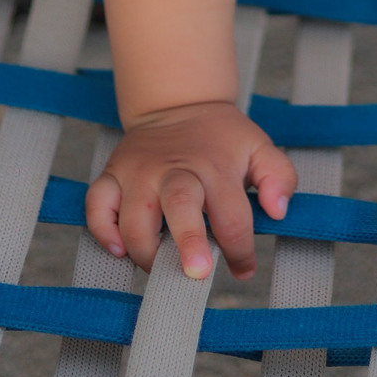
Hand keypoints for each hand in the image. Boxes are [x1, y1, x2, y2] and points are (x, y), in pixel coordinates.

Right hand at [85, 100, 297, 278]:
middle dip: (187, 242)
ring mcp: (140, 172)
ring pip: (133, 216)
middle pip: (179, 205)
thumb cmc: (221, 139)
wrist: (179, 103)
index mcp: (215, 167)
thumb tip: (278, 210)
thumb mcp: (260, 147)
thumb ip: (279, 177)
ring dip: (145, 250)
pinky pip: (97, 204)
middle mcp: (175, 169)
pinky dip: (102, 230)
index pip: (231, 215)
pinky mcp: (113, 174)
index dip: (240, 249)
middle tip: (197, 273)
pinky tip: (119, 249)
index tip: (244, 269)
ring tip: (160, 267)